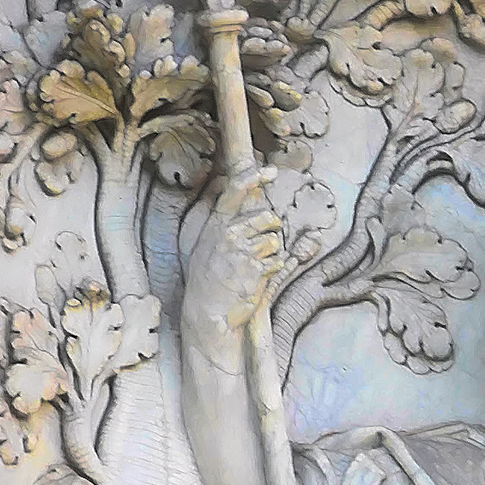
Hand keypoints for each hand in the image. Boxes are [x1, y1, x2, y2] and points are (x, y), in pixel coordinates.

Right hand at [183, 168, 284, 349]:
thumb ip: (223, 223)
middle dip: (273, 228)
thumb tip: (237, 199)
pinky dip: (273, 269)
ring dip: (272, 253)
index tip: (271, 172)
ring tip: (253, 267)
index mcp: (216, 224)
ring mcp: (243, 251)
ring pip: (275, 240)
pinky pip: (278, 261)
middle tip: (263, 244)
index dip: (255, 178)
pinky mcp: (256, 270)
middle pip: (268, 217)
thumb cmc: (208, 279)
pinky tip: (256, 278)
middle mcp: (229, 233)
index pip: (235, 190)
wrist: (207, 311)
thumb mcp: (205, 245)